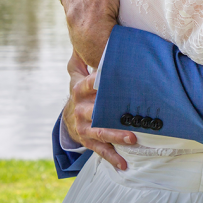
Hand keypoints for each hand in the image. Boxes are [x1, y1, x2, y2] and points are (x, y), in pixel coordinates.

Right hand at [62, 51, 134, 170]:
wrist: (69, 117)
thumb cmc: (83, 90)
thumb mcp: (77, 72)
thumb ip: (83, 57)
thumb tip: (90, 38)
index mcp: (79, 90)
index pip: (86, 84)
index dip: (95, 81)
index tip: (105, 78)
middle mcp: (80, 109)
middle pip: (95, 112)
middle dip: (112, 116)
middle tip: (131, 117)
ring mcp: (83, 127)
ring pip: (100, 133)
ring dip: (116, 136)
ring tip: (133, 139)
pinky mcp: (88, 141)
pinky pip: (100, 150)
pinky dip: (112, 157)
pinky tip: (124, 164)